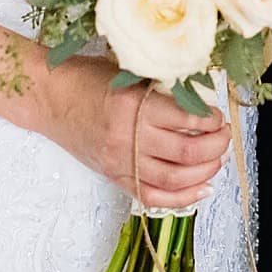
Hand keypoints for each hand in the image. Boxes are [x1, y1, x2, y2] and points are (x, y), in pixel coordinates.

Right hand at [39, 60, 229, 207]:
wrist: (47, 98)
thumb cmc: (84, 78)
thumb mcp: (126, 73)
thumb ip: (160, 87)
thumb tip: (200, 98)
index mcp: (134, 104)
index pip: (188, 118)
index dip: (211, 119)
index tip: (217, 115)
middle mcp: (129, 136)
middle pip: (188, 152)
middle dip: (217, 146)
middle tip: (224, 136)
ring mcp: (121, 161)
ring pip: (176, 179)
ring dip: (206, 171)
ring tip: (216, 159)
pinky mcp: (114, 176)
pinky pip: (154, 197)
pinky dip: (183, 198)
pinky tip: (202, 188)